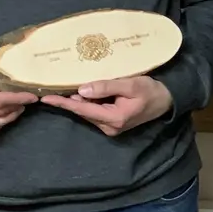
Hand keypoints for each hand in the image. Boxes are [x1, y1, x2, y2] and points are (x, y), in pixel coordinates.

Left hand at [41, 76, 173, 136]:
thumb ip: (106, 87)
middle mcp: (108, 127)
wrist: (167, 101)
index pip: (82, 109)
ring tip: (78, 84)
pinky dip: (90, 102)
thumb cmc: (151, 91)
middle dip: (72, 99)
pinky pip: (95, 112)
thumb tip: (81, 90)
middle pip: (83, 111)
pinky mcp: (112, 124)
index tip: (45, 98)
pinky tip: (90, 92)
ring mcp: (110, 127)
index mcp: (113, 118)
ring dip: (82, 99)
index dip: (63, 103)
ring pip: (88, 111)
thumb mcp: (130, 84)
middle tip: (60, 84)